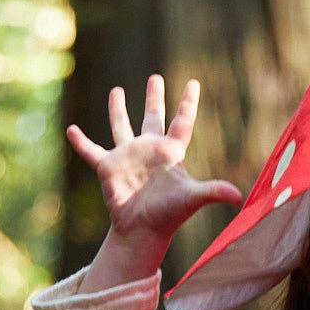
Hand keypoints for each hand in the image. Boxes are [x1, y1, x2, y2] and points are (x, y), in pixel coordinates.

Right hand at [67, 75, 243, 240]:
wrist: (142, 231)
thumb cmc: (169, 215)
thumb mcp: (192, 199)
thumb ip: (214, 192)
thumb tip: (239, 196)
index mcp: (170, 153)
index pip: (182, 122)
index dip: (188, 103)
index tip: (193, 83)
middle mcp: (149, 151)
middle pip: (153, 117)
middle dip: (154, 99)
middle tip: (156, 78)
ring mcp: (127, 157)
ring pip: (122, 126)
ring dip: (118, 110)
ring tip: (116, 89)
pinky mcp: (108, 168)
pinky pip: (91, 151)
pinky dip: (81, 142)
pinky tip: (70, 130)